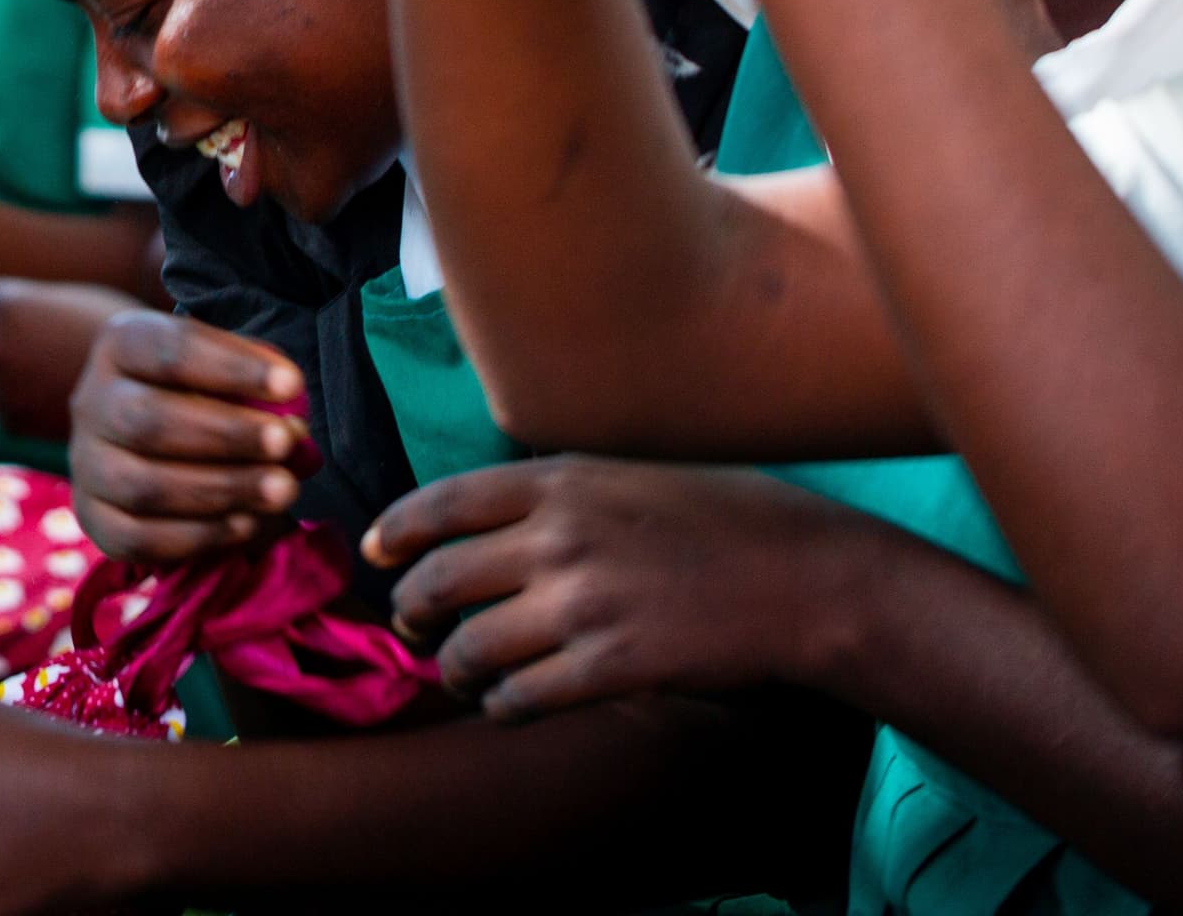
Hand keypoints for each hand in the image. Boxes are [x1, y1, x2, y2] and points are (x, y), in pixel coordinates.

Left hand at [0, 279, 136, 448]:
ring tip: (43, 379)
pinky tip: (53, 403)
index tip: (21, 315)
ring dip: (0, 383)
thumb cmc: (120, 330)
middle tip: (25, 350)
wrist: (155, 386)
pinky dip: (20, 412)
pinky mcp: (16, 422)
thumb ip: (28, 303)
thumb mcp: (71, 297)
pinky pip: (4, 416)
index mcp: (8, 303)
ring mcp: (2, 386)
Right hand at [65, 310, 305, 563]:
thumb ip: (258, 385)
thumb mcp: (224, 365)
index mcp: (121, 344)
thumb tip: (294, 425)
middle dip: (226, 435)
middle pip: (148, 421)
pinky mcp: (94, 520)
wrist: (140, 421)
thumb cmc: (200, 387)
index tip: (291, 385)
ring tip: (282, 490)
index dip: (232, 368)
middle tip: (285, 443)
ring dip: (221, 490)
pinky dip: (199, 535)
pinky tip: (246, 524)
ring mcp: (86, 465)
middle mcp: (92, 401)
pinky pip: (138, 539)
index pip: (170, 350)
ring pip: (143, 486)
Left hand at [365, 458, 869, 719]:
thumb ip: (558, 492)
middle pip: (439, 581)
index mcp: (557, 480)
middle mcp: (557, 537)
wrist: (806, 575)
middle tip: (412, 626)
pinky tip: (512, 705)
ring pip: (470, 648)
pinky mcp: (611, 666)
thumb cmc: (727, 517)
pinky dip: (503, 707)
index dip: (393, 533)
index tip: (376, 554)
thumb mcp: (629, 474)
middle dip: (411, 611)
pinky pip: (521, 697)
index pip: (440, 503)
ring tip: (460, 675)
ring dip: (453, 669)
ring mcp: (582, 603)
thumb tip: (492, 517)